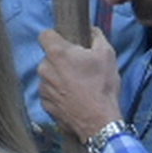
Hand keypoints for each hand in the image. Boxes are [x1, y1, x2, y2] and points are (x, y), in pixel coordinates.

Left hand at [37, 27, 123, 147]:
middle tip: (80, 67)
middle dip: (62, 59)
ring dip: (60, 77)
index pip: (45, 34)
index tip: (68, 43)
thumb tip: (91, 30)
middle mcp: (44, 69)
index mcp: (57, 53)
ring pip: (49, 75)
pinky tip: (74, 98)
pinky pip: (50, 93)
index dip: (56, 36)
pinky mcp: (45, 105)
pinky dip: (59, 94)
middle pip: (49, 57)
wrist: (99, 122)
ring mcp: (43, 88)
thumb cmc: (102, 86)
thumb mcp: (107, 54)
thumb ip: (96, 36)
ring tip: (78, 85)